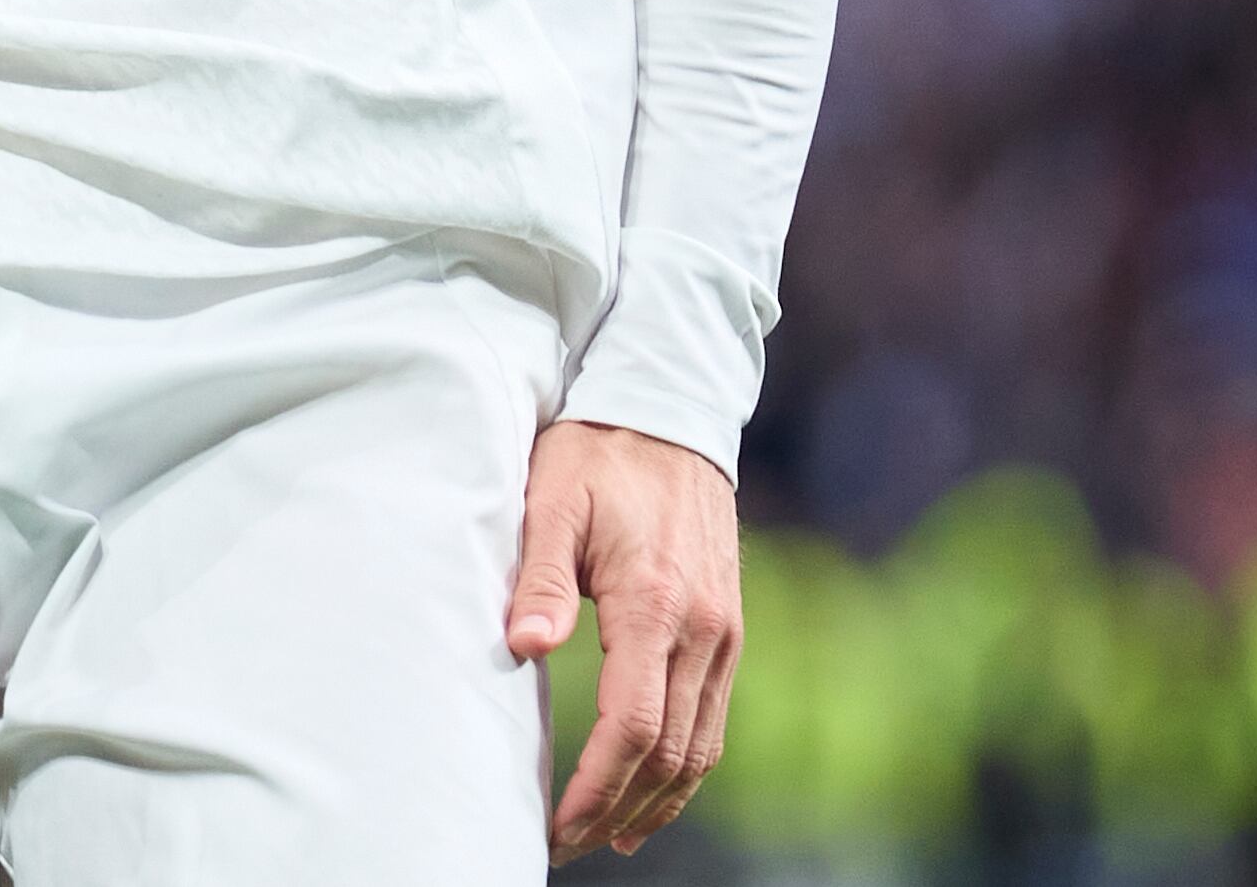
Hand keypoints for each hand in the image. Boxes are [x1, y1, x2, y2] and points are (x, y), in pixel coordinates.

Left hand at [507, 420, 742, 858]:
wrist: (669, 413)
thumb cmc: (598, 454)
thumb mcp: (553, 500)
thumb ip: (540, 576)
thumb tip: (526, 646)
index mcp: (655, 603)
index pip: (633, 726)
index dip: (597, 787)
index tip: (558, 825)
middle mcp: (704, 630)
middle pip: (670, 753)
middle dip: (619, 809)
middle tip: (567, 843)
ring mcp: (725, 633)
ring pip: (701, 747)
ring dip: (657, 802)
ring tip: (608, 837)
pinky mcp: (729, 630)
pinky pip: (713, 720)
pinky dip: (686, 767)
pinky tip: (654, 791)